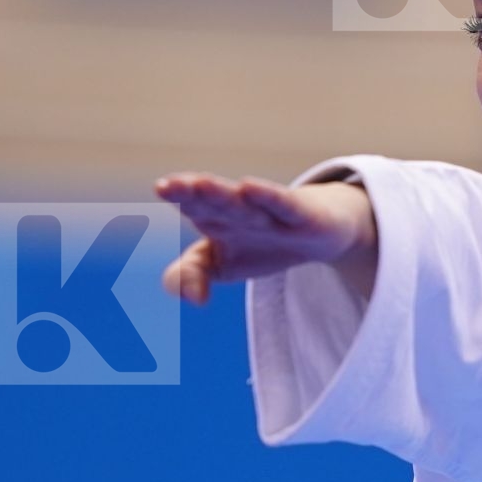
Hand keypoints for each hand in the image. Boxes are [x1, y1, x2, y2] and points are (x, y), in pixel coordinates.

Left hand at [154, 172, 377, 305]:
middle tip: (169, 186)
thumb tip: (192, 298)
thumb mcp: (222, 265)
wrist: (320, 232)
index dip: (179, 196)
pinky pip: (282, 205)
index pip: (194, 206)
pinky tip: (249, 188)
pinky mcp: (301, 215)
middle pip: (213, 200)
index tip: (161, 187)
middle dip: (192, 193)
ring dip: (222, 193)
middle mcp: (240, 209)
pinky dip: (267, 197)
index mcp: (216, 217)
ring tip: (201, 184)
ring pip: (243, 202)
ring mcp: (271, 211)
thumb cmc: (262, 243)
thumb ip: (192, 275)